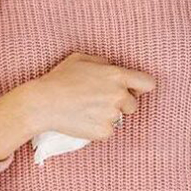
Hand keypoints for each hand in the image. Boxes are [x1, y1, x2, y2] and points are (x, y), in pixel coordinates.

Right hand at [28, 52, 156, 139]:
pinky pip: (108, 131)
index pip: (148, 83)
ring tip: (86, 110)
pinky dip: (98, 127)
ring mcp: (112, 115)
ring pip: (119, 118)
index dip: (140, 87)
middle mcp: (118, 96)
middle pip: (133, 104)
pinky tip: (82, 119)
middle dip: (119, 103)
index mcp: (116, 76)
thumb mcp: (80, 59)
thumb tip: (112, 68)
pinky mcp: (104, 131)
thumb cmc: (59, 79)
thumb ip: (103, 63)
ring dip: (107, 115)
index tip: (130, 90)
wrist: (43, 103)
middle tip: (97, 100)